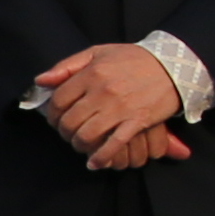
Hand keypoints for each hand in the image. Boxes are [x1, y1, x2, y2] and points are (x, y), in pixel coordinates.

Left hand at [41, 44, 189, 169]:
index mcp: (92, 73)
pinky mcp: (137, 121)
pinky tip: (94, 163)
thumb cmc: (134, 58)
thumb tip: (41, 81)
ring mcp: (120, 108)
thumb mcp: (99, 52)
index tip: (56, 119)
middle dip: (64, 132)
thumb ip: (68, 66)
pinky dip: (101, 158)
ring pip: (87, 136)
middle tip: (68, 133)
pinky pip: (113, 145)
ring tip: (82, 144)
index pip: (59, 99)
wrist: (173, 65)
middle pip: (70, 121)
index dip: (52, 113)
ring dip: (79, 145)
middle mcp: (102, 91)